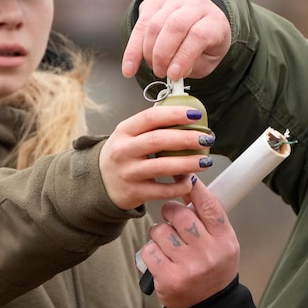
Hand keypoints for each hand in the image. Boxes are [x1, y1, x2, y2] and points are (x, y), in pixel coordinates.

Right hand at [99, 107, 213, 209]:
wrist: (100, 183)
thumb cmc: (123, 155)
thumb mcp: (129, 135)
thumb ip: (153, 126)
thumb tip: (188, 117)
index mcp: (124, 131)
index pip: (151, 117)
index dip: (175, 114)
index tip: (195, 115)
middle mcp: (123, 150)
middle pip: (158, 140)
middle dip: (187, 138)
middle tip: (206, 138)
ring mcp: (128, 172)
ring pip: (162, 166)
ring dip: (188, 163)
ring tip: (205, 161)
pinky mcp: (134, 192)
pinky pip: (162, 190)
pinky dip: (180, 186)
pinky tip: (190, 181)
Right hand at [122, 0, 230, 80]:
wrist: (199, 18)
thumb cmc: (205, 44)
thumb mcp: (209, 59)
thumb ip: (194, 66)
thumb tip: (175, 73)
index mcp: (214, 20)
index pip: (199, 35)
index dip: (184, 57)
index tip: (173, 76)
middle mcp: (196, 4)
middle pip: (174, 26)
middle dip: (163, 55)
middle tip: (160, 73)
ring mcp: (174, 0)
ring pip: (154, 25)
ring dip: (149, 53)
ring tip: (154, 68)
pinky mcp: (155, 2)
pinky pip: (140, 26)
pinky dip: (132, 50)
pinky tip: (129, 68)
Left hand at [140, 175, 239, 307]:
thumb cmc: (214, 270)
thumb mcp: (223, 244)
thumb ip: (209, 219)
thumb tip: (189, 187)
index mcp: (225, 241)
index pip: (209, 206)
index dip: (195, 188)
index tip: (185, 176)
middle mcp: (209, 253)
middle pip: (180, 214)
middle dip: (171, 211)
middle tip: (171, 217)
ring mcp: (188, 267)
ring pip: (160, 231)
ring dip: (159, 233)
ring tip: (167, 243)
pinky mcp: (169, 279)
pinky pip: (149, 250)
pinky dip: (151, 251)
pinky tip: (160, 258)